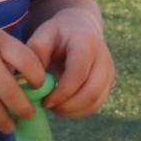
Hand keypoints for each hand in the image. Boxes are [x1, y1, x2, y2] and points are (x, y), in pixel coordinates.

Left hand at [26, 4, 114, 118]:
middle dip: (68, 106)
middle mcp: (103, 59)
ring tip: (53, 106)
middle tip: (47, 106)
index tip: (44, 101)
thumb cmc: (57, 34)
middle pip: (92, 92)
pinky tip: (62, 107)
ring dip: (72, 111)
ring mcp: (109, 73)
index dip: (62, 92)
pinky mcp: (108, 84)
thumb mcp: (43, 35)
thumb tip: (32, 82)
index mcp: (86, 44)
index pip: (78, 74)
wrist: (79, 28)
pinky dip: (78, 112)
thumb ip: (36, 54)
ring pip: (95, 102)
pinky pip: (95, 106)